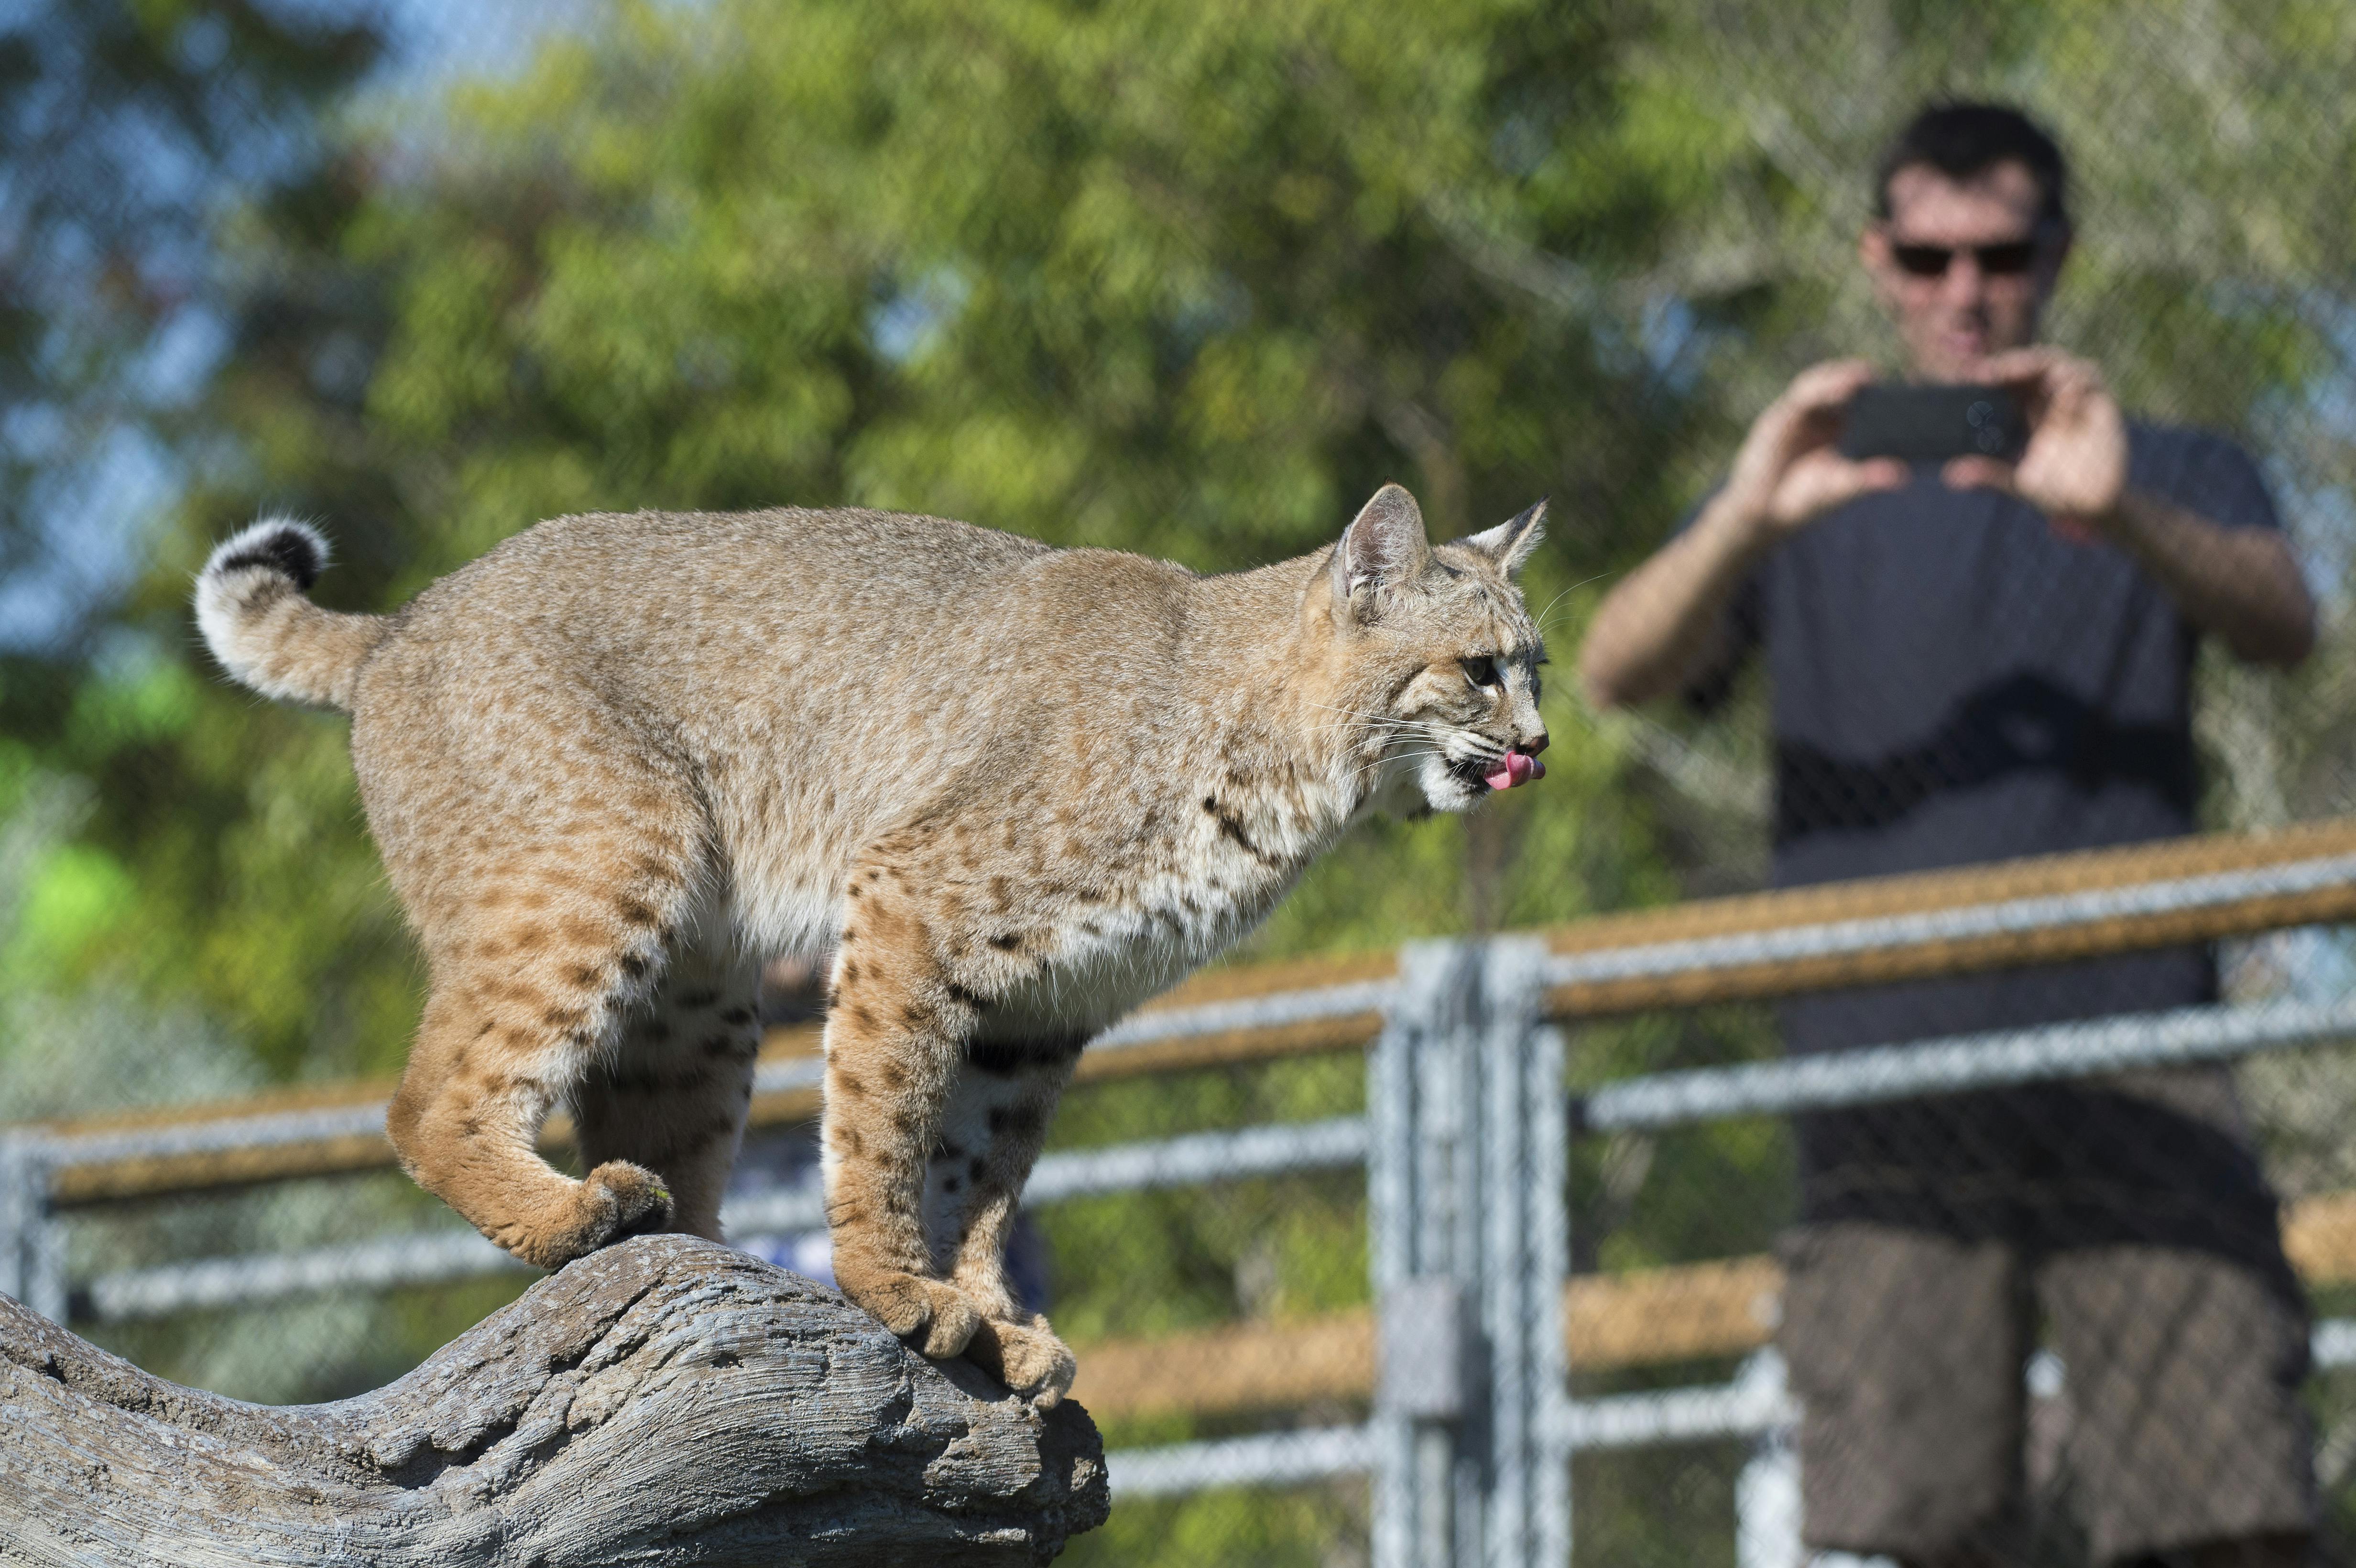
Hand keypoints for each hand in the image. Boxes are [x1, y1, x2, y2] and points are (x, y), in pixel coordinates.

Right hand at [1719, 359, 1909, 544]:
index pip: (1857, 401)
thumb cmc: (1804, 501)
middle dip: (1856, 377)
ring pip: (1819, 384)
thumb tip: (1902, 474)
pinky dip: (1820, 389)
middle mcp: (1818, 418)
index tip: (1898, 386)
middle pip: (1839, 386)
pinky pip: (1800, 397)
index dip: (1873, 390)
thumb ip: (1867, 479)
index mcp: (1837, 429)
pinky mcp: (1777, 419)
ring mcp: (1796, 416)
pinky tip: (1839, 389)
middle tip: (1875, 375)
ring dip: (1838, 377)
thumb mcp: (1840, 488)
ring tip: (1861, 376)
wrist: (1763, 514)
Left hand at [1943, 347, 2127, 535]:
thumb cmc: (2053, 490)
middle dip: (2014, 362)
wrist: (2089, 507)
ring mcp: (2078, 401)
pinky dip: (2076, 383)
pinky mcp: (2103, 406)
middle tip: (1990, 371)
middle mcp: (2054, 400)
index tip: (1971, 375)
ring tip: (2019, 373)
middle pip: (2035, 363)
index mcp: (2030, 410)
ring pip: (2063, 364)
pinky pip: (2091, 382)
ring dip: (2042, 365)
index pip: (2013, 378)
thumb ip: (1988, 475)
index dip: (1994, 371)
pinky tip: (2062, 395)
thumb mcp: (2015, 482)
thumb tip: (1950, 475)